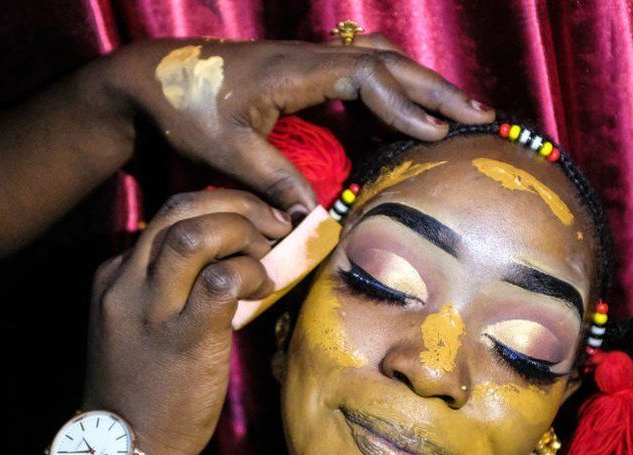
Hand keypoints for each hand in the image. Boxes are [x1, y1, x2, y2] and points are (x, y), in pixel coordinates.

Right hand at [82, 189, 290, 454]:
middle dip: (237, 203)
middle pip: (180, 207)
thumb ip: (176, 286)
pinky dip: (251, 272)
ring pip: (195, 232)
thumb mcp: (145, 323)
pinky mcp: (183, 336)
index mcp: (116, 273)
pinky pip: (221, 280)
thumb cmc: (146, 387)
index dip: (221, 206)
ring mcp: (151, 307)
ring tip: (269, 251)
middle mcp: (127, 281)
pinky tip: (263, 287)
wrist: (126, 448)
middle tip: (275, 223)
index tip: (255, 220)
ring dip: (244, 230)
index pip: (169, 214)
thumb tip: (237, 257)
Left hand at [104, 35, 493, 213]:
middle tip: (480, 115)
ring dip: (421, 84)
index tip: (436, 134)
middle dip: (436, 89)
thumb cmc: (186, 108)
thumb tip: (316, 219)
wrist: (152, 78)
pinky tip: (409, 112)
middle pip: (388, 62)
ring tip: (460, 111)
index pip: (368, 77)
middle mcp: (310, 58)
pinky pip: (362, 72)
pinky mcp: (305, 72)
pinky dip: (395, 89)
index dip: (405, 105)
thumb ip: (275, 180)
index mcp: (295, 70)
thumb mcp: (227, 152)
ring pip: (380, 61)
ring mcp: (309, 62)